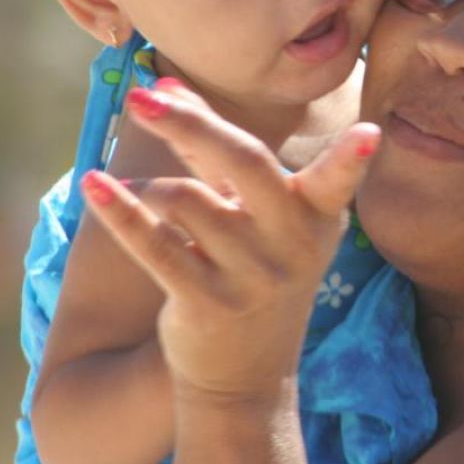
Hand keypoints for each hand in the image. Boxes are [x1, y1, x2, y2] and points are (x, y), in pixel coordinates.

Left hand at [80, 80, 379, 402]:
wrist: (244, 377)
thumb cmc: (250, 270)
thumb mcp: (253, 216)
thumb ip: (213, 150)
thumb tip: (163, 86)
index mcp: (316, 217)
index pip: (337, 181)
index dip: (351, 159)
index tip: (369, 134)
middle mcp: (292, 245)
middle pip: (244, 163)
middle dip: (191, 125)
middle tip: (142, 97)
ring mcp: (252, 277)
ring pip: (187, 200)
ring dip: (148, 186)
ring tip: (133, 188)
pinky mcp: (207, 304)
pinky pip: (155, 245)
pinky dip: (120, 212)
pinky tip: (93, 185)